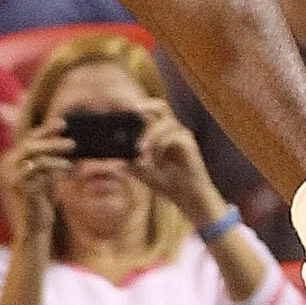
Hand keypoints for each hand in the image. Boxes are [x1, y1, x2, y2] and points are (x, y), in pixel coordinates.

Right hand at [0, 116, 75, 244]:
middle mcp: (8, 167)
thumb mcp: (49, 174)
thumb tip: (68, 139)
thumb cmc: (43, 199)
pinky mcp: (23, 190)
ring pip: (37, 159)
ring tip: (73, 153)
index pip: (28, 138)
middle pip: (30, 145)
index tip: (63, 123)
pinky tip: (69, 168)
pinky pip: (42, 175)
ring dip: (57, 155)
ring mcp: (13, 179)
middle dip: (52, 140)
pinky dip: (57, 169)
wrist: (35, 227)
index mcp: (13, 160)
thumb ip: (53, 157)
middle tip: (73, 141)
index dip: (45, 129)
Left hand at [133, 100, 224, 227]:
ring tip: (140, 152)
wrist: (188, 198)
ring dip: (150, 136)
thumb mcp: (143, 173)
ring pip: (165, 122)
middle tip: (133, 113)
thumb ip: (131, 163)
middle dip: (146, 107)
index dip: (137, 109)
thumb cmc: (168, 183)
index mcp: (162, 133)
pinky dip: (160, 147)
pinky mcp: (189, 143)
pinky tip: (156, 162)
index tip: (121, 111)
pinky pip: (172, 137)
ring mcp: (182, 135)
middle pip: (161, 106)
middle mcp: (173, 130)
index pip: (150, 112)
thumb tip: (116, 158)